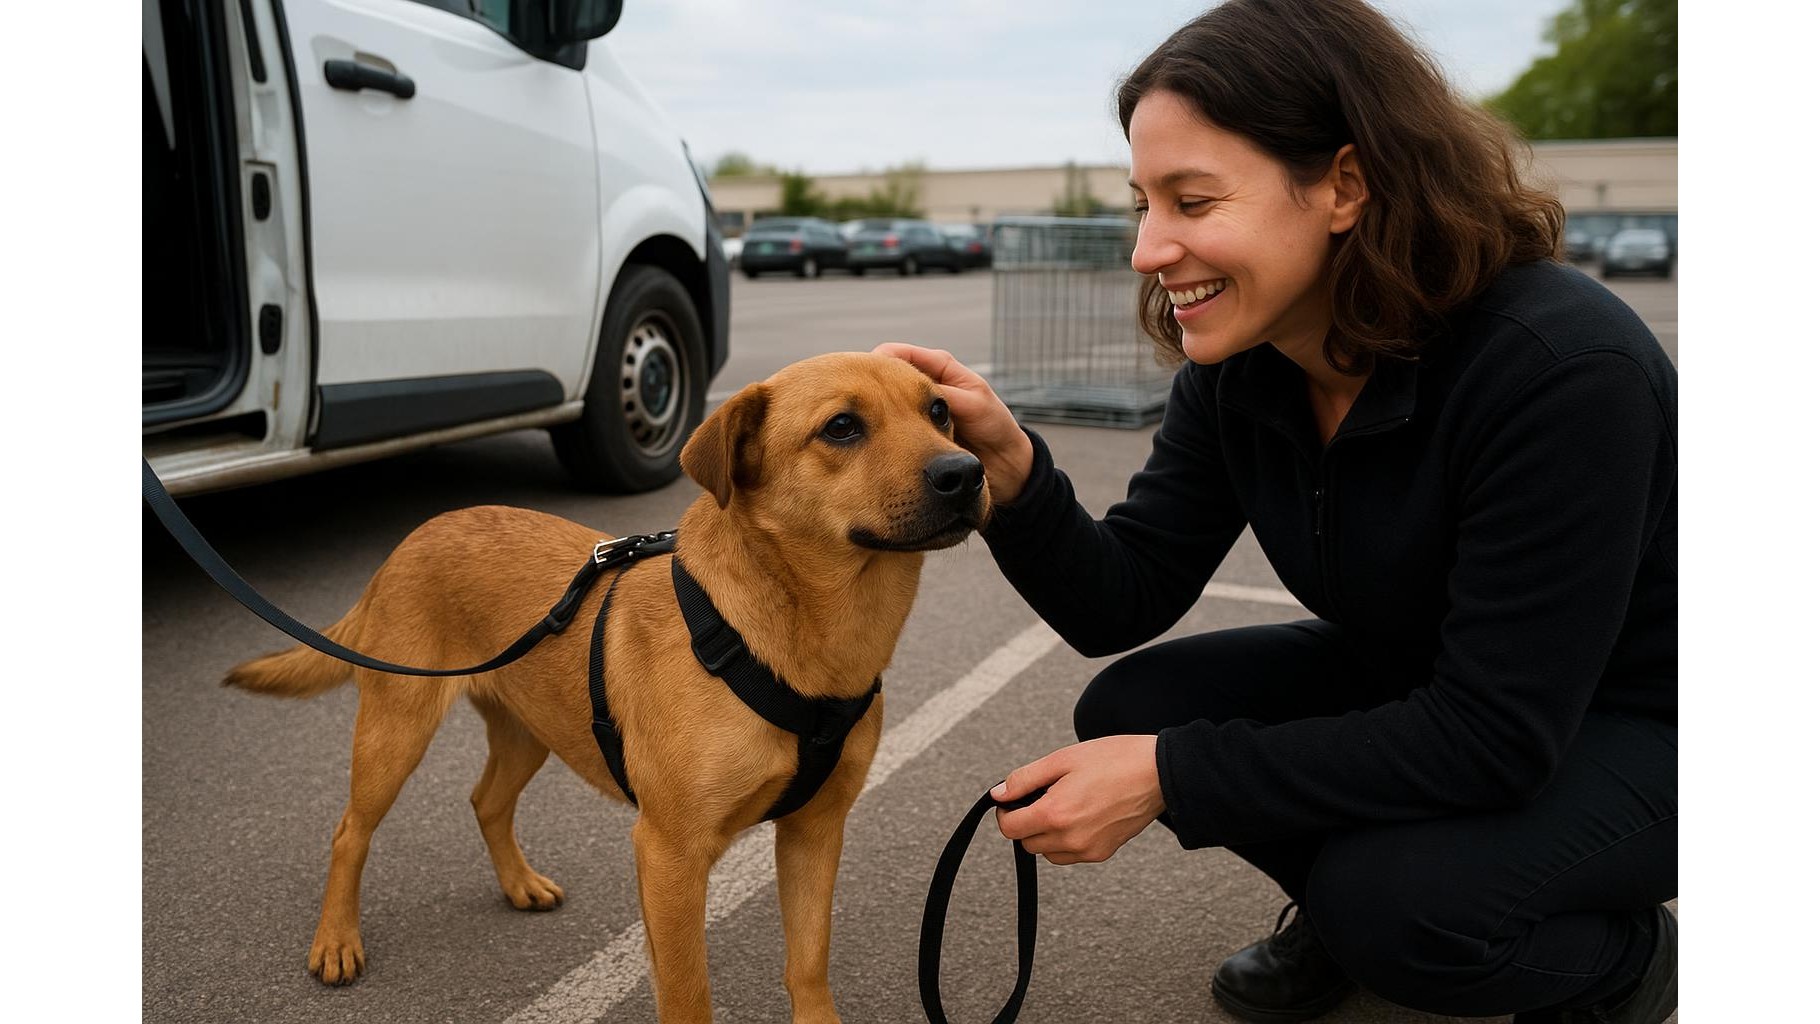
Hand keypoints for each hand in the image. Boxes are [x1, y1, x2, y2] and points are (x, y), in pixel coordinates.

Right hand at [872, 342, 1034, 503]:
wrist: (1004, 464)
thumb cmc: (995, 426)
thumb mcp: (973, 404)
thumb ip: (942, 394)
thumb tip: (906, 386)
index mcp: (937, 367)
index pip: (895, 353)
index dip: (875, 363)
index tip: (860, 381)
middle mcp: (920, 385)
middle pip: (881, 377)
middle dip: (865, 388)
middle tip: (852, 406)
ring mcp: (913, 410)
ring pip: (881, 404)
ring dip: (870, 412)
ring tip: (858, 425)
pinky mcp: (912, 434)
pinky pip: (889, 428)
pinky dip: (878, 432)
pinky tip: (869, 441)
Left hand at [992, 735, 1166, 864]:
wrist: (1158, 773)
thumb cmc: (1114, 760)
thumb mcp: (1062, 759)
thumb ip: (1025, 779)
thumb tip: (999, 794)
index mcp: (1055, 813)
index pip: (1009, 828)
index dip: (1005, 812)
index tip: (1014, 799)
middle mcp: (1069, 839)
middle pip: (1026, 842)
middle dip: (1027, 821)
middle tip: (1044, 796)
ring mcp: (1087, 850)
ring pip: (1047, 852)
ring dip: (1046, 834)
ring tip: (1065, 805)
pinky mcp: (1102, 853)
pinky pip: (1070, 854)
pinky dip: (1066, 840)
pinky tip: (1082, 814)